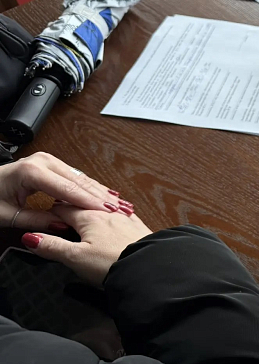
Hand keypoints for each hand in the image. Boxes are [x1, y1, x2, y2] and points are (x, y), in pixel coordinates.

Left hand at [0, 152, 133, 232]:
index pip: (68, 189)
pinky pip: (74, 176)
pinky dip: (90, 186)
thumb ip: (38, 221)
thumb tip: (63, 226)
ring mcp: (47, 160)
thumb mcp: (9, 215)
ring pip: (80, 177)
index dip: (89, 202)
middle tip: (119, 209)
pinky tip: (104, 193)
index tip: (106, 212)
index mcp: (32, 171)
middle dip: (100, 196)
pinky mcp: (50, 164)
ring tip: (117, 203)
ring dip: (99, 191)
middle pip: (79, 181)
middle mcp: (43, 161)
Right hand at [21, 205, 152, 285]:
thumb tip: (31, 238)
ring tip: (81, 211)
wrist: (149, 267)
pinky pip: (119, 214)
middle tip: (58, 209)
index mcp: (90, 217)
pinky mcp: (138, 227)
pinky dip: (109, 215)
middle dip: (70, 207)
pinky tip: (111, 218)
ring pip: (102, 207)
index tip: (42, 215)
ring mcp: (125, 218)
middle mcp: (108, 212)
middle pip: (83, 205)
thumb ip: (53, 246)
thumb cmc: (113, 263)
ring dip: (90, 209)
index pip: (63, 207)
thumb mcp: (76, 258)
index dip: (50, 211)